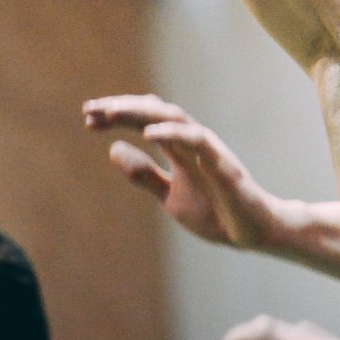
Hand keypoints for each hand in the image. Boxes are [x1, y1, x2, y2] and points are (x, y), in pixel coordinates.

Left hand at [84, 93, 280, 249]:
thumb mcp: (169, 196)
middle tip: (90, 108)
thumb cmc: (216, 212)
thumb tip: (113, 149)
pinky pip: (198, 141)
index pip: (146, 121)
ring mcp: (208, 150)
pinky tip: (148, 133)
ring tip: (113, 112)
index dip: (118, 116)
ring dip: (142, 112)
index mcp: (180, 149)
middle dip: (123, 107)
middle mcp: (193, 142)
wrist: (252, 232)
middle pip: (156, 112)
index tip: (88, 117)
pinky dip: (174, 133)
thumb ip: (144, 174)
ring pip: (175, 118)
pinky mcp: (222, 164)